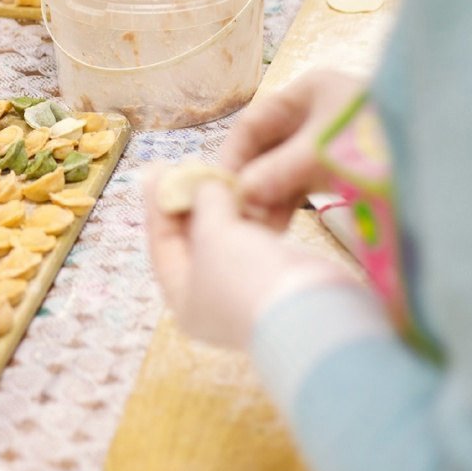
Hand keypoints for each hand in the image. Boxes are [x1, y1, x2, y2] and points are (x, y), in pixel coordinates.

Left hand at [144, 168, 352, 348]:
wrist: (313, 307)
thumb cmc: (247, 274)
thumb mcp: (214, 231)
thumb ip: (204, 202)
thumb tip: (205, 184)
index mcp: (182, 298)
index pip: (161, 243)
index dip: (158, 203)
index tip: (158, 167)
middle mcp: (209, 300)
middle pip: (191, 241)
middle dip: (190, 202)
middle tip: (189, 164)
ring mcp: (243, 291)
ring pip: (223, 239)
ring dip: (220, 206)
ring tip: (218, 172)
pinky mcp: (274, 278)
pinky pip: (250, 241)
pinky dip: (246, 217)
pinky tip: (247, 193)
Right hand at [219, 69, 366, 228]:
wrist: (449, 156)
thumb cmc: (381, 140)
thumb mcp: (322, 155)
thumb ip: (276, 173)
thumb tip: (239, 195)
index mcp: (309, 90)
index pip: (253, 122)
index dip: (234, 157)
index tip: (221, 192)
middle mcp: (317, 110)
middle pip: (268, 147)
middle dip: (251, 182)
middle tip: (238, 218)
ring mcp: (331, 138)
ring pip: (284, 168)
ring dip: (269, 197)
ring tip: (258, 229)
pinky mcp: (346, 164)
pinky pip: (305, 182)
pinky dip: (290, 202)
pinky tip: (279, 225)